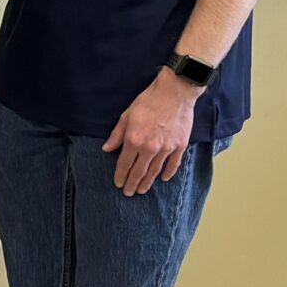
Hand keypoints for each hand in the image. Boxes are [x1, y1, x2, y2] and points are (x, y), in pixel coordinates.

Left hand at [103, 70, 199, 194]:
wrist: (174, 94)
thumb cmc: (148, 102)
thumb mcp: (126, 116)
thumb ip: (116, 135)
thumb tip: (106, 149)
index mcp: (134, 140)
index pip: (125, 164)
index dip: (121, 175)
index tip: (118, 184)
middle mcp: (150, 148)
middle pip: (139, 171)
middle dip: (133, 183)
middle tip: (129, 193)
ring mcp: (166, 148)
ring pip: (155, 171)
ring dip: (148, 182)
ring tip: (142, 190)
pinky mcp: (180, 145)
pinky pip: (173, 164)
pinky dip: (168, 173)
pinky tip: (163, 179)